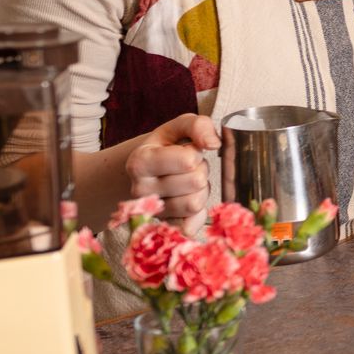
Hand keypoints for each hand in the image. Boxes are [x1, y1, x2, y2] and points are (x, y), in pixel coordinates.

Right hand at [125, 114, 219, 232]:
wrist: (150, 169)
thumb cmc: (168, 145)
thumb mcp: (180, 126)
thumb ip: (199, 126)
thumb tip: (213, 143)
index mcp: (140, 162)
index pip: (188, 161)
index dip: (195, 153)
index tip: (186, 150)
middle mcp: (140, 190)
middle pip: (195, 182)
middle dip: (201, 170)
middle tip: (189, 167)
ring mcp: (151, 212)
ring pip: (195, 204)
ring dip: (201, 190)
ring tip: (188, 181)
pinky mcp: (163, 227)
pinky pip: (192, 225)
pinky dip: (199, 213)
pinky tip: (189, 198)